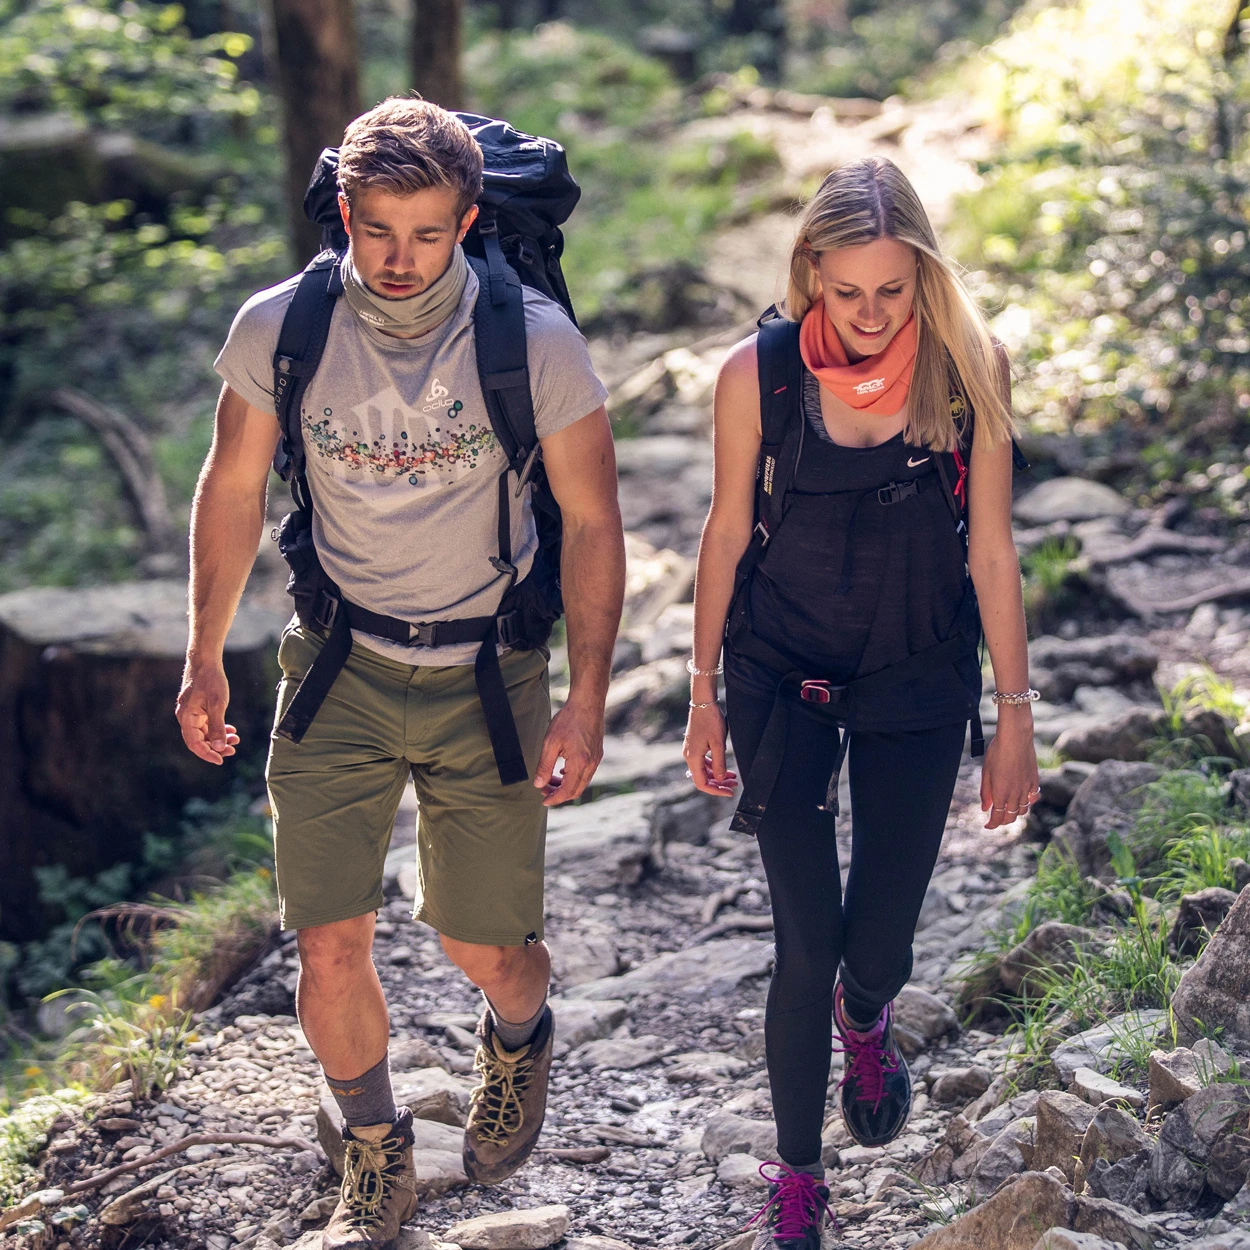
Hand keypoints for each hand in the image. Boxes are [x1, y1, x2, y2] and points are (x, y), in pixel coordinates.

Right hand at [176, 658, 239, 764]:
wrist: (205, 660)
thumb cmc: (210, 680)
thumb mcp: (217, 705)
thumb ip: (217, 727)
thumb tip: (218, 747)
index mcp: (186, 718)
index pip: (195, 744)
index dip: (207, 754)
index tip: (221, 760)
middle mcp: (186, 717)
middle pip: (200, 740)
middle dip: (216, 747)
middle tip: (233, 749)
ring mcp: (191, 712)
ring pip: (205, 732)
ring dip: (219, 737)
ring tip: (236, 739)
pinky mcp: (197, 707)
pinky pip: (206, 723)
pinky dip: (218, 728)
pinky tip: (231, 729)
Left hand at [534, 698, 603, 806]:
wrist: (587, 703)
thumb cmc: (568, 720)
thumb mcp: (550, 742)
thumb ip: (544, 765)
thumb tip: (539, 784)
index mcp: (580, 763)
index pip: (567, 791)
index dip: (554, 798)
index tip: (543, 800)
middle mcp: (591, 764)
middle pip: (576, 790)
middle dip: (559, 794)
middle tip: (544, 790)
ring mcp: (596, 759)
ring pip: (581, 783)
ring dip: (566, 786)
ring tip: (550, 780)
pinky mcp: (597, 754)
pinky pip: (586, 774)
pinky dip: (573, 777)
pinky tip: (562, 771)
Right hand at [683, 704, 738, 796]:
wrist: (703, 703)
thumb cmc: (711, 720)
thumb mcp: (718, 743)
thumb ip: (719, 763)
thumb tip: (719, 780)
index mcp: (692, 757)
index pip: (702, 783)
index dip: (716, 790)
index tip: (730, 792)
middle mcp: (689, 756)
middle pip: (703, 778)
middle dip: (719, 784)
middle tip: (735, 785)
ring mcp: (691, 751)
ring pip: (704, 770)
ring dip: (718, 775)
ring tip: (733, 777)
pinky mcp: (695, 746)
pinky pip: (703, 762)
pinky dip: (714, 767)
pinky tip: (724, 767)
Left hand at [981, 712, 1039, 829]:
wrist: (1016, 738)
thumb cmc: (997, 753)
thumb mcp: (986, 772)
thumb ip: (985, 792)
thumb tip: (985, 809)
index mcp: (1000, 793)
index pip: (997, 817)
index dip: (992, 824)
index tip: (987, 826)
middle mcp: (1015, 794)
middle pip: (1011, 817)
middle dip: (1002, 821)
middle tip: (996, 819)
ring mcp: (1026, 788)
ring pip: (1023, 810)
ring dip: (1015, 813)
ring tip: (1008, 809)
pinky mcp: (1035, 781)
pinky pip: (1033, 798)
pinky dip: (1028, 802)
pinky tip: (1022, 798)